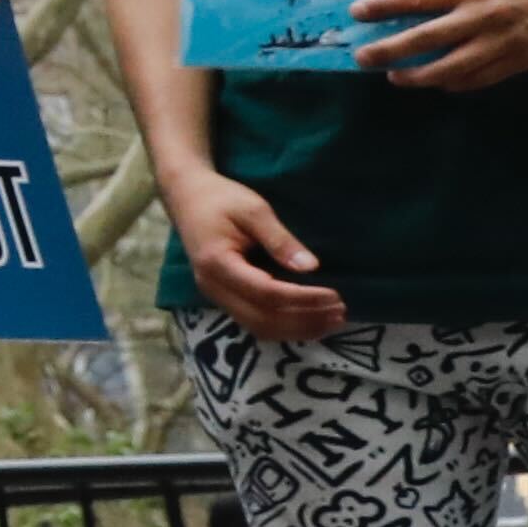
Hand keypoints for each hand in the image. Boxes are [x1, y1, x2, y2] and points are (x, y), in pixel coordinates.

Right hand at [164, 163, 346, 341]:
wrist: (186, 197)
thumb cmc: (220, 198)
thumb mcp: (253, 209)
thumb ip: (280, 239)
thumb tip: (311, 267)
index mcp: (217, 264)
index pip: (266, 294)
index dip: (304, 299)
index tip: (335, 295)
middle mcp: (212, 287)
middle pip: (263, 319)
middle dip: (305, 320)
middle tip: (341, 313)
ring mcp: (215, 295)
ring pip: (258, 327)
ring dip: (297, 329)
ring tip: (331, 321)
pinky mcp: (223, 296)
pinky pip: (254, 322)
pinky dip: (284, 326)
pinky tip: (308, 321)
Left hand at [355, 0, 527, 95]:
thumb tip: (420, 7)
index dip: (384, 6)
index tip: (356, 12)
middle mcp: (484, 13)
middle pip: (426, 37)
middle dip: (389, 49)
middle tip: (361, 57)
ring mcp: (504, 40)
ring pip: (451, 67)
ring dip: (419, 76)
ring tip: (396, 78)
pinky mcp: (523, 59)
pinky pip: (481, 78)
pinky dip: (457, 83)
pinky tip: (439, 84)